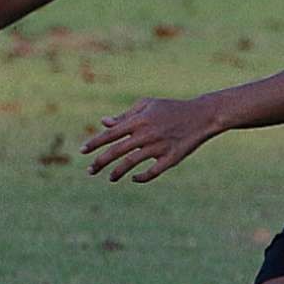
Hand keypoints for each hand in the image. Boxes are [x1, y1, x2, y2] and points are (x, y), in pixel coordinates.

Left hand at [82, 96, 218, 182]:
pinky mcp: (171, 158)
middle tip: (90, 171)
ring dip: (117, 172)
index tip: (82, 151)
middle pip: (116, 151)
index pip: (110, 134)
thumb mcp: (148, 105)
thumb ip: (125, 115)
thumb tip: (104, 123)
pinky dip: (141, 177)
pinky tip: (134, 178)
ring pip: (131, 163)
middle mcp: (146, 134)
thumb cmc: (171, 109)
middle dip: (100, 162)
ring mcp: (158, 147)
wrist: (201, 115)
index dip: (94, 143)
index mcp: (139, 120)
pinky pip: (152, 172)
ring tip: (110, 178)